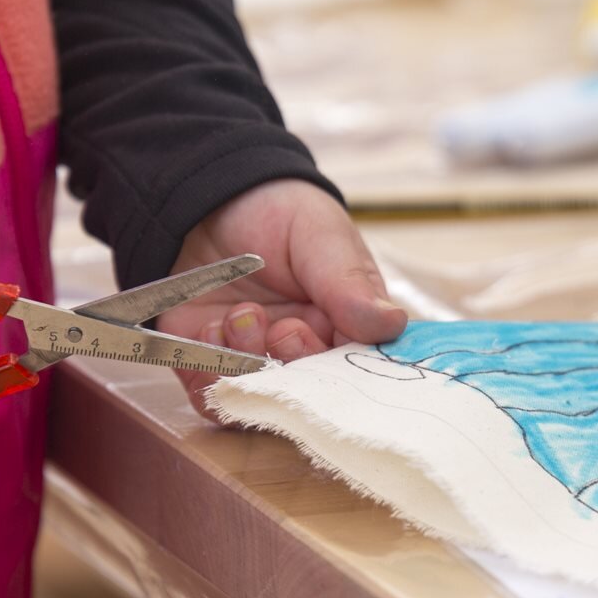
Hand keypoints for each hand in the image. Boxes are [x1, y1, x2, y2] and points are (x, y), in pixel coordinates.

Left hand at [154, 179, 406, 416]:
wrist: (205, 196)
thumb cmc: (274, 210)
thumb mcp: (319, 234)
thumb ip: (348, 281)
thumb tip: (392, 325)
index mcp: (341, 323)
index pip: (351, 369)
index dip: (332, 369)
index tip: (309, 332)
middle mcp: (298, 351)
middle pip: (302, 395)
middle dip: (287, 366)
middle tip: (280, 327)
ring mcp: (251, 360)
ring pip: (254, 401)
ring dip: (245, 367)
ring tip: (239, 317)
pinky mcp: (205, 363)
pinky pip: (207, 397)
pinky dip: (206, 374)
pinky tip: (209, 329)